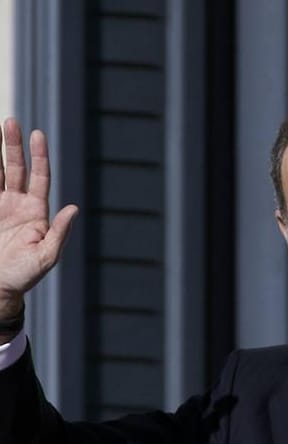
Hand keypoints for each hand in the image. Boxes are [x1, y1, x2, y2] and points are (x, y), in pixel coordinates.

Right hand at [0, 119, 77, 317]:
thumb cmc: (24, 275)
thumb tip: (74, 208)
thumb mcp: (46, 256)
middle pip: (16, 168)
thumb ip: (60, 232)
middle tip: (10, 121)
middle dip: (13, 145)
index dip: (39, 156)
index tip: (37, 134)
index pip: (39, 177)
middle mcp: (17, 204)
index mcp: (36, 212)